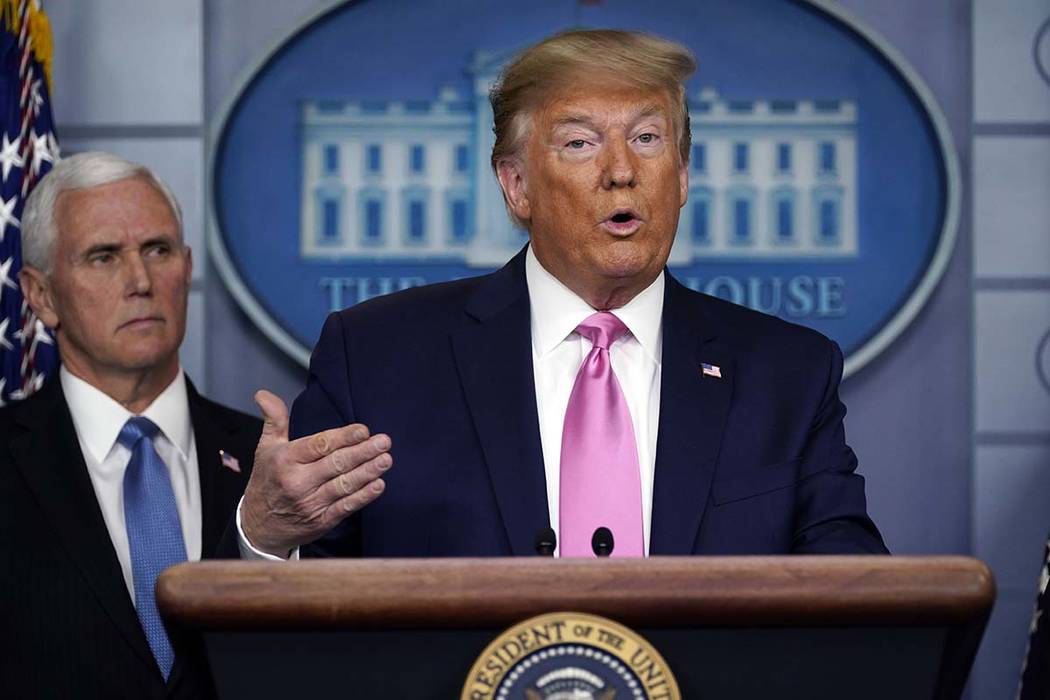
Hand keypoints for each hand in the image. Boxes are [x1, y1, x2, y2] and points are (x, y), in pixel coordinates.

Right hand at [240, 390, 391, 556]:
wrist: (259, 527)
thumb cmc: (266, 482)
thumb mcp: (266, 448)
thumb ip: (274, 419)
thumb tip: (264, 393)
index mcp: (286, 460)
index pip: (318, 445)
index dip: (343, 437)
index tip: (363, 430)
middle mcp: (298, 482)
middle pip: (336, 464)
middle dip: (362, 452)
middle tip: (384, 442)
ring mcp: (310, 503)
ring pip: (344, 485)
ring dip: (368, 472)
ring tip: (386, 460)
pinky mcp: (321, 521)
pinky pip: (346, 507)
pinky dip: (363, 496)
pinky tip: (378, 484)